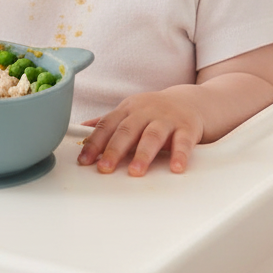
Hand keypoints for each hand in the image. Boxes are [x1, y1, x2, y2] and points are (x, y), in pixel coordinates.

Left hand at [77, 86, 205, 176]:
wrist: (191, 101)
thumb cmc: (155, 111)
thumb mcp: (130, 112)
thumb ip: (109, 123)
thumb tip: (81, 130)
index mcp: (128, 109)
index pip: (107, 125)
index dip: (94, 142)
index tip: (84, 161)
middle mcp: (146, 112)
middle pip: (127, 130)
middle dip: (114, 149)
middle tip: (104, 168)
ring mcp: (167, 119)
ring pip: (153, 135)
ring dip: (143, 153)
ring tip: (135, 172)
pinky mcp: (187, 128)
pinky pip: (183, 142)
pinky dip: (180, 154)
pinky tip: (175, 168)